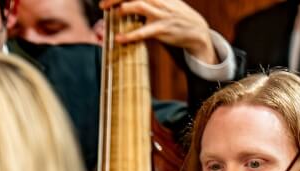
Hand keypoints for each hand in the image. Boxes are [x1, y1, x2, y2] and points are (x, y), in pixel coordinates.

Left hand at [99, 0, 217, 63]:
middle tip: (103, 5)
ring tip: (113, 13)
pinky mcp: (162, 29)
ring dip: (124, 9)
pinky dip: (130, 35)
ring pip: (140, 6)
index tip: (106, 0)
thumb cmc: (174, 16)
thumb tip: (125, 4)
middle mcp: (159, 0)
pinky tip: (119, 38)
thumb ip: (147, 1)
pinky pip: (144, 31)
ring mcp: (161, 14)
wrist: (196, 29)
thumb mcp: (164, 2)